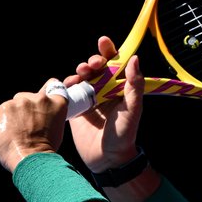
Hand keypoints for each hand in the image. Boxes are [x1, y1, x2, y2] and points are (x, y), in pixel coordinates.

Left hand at [0, 78, 69, 172]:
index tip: (42, 98)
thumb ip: (49, 118)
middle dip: (24, 109)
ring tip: (14, 134)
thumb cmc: (44, 151)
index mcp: (56, 103)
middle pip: (27, 97)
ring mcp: (19, 103)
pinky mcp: (2, 109)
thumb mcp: (56, 131)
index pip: (53, 85)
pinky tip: (4, 135)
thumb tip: (39, 119)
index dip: (47, 91)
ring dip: (11, 116)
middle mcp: (38, 98)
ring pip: (11, 106)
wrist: (30, 159)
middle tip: (25, 127)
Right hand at [64, 36, 144, 172]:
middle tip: (92, 65)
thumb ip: (134, 86)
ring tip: (81, 75)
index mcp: (120, 88)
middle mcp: (104, 90)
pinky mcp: (76, 108)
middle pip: (96, 67)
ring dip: (80, 71)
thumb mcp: (132, 110)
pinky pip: (69, 92)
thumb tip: (134, 59)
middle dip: (92, 61)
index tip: (103, 42)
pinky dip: (67, 85)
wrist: (107, 160)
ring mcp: (89, 98)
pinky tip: (68, 85)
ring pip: (81, 77)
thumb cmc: (124, 136)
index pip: (115, 64)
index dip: (108, 51)